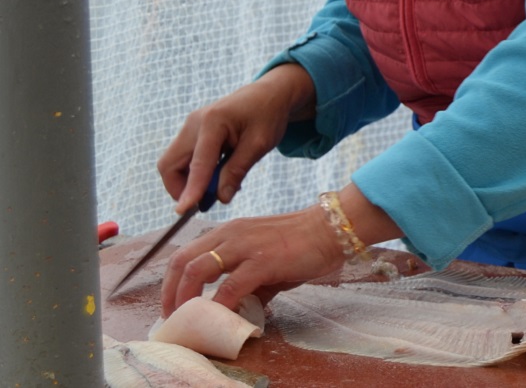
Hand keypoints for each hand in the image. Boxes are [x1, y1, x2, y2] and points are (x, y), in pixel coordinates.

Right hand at [158, 64, 315, 213]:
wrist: (269, 94)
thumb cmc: (268, 115)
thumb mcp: (259, 144)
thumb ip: (238, 170)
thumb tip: (220, 198)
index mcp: (213, 122)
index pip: (197, 163)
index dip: (190, 189)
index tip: (184, 212)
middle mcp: (193, 123)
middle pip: (170, 165)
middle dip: (182, 188)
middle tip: (209, 201)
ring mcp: (190, 127)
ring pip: (174, 164)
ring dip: (190, 181)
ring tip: (222, 184)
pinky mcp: (192, 133)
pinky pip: (184, 160)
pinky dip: (196, 173)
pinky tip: (220, 174)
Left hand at [161, 206, 343, 316]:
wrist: (331, 229)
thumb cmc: (302, 244)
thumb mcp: (266, 260)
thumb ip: (247, 283)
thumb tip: (236, 309)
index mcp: (229, 232)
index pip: (186, 253)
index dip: (171, 280)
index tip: (172, 304)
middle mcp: (230, 234)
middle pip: (182, 260)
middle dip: (169, 292)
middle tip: (171, 315)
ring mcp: (245, 246)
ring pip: (197, 269)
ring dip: (185, 298)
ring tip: (187, 318)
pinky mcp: (262, 261)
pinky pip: (229, 287)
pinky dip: (219, 306)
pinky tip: (220, 318)